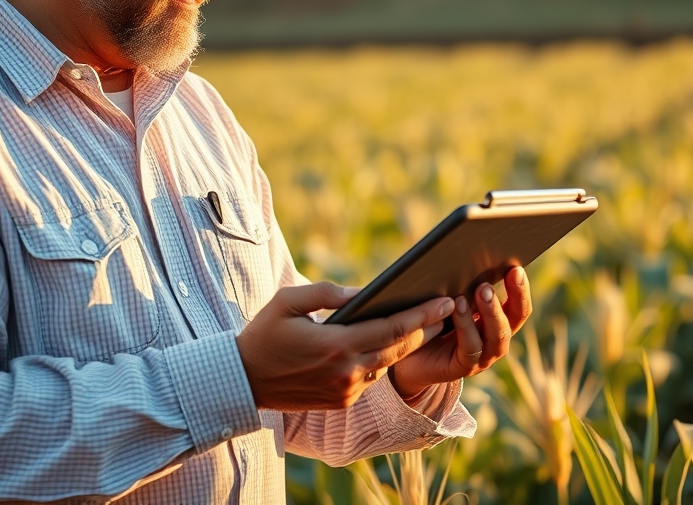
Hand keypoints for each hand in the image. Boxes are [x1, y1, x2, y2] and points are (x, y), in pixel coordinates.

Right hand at [236, 282, 454, 410]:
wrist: (243, 381)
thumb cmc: (263, 335)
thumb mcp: (288, 301)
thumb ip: (328, 293)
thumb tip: (364, 291)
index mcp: (336, 345)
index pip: (392, 328)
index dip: (422, 315)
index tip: (444, 301)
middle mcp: (347, 372)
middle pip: (399, 349)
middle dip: (426, 327)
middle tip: (449, 308)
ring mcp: (346, 391)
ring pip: (388, 364)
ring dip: (408, 345)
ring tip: (428, 323)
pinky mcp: (342, 402)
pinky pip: (371, 377)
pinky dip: (383, 360)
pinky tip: (394, 344)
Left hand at [388, 266, 532, 399]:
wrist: (406, 359)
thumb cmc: (429, 322)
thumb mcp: (448, 300)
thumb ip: (461, 285)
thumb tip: (467, 255)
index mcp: (495, 322)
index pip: (518, 307)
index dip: (521, 289)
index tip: (517, 267)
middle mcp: (493, 340)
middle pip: (515, 319)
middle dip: (515, 295)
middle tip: (510, 273)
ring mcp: (481, 356)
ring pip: (497, 336)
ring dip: (491, 311)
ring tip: (482, 289)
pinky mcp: (462, 367)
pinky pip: (471, 347)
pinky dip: (466, 325)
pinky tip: (457, 306)